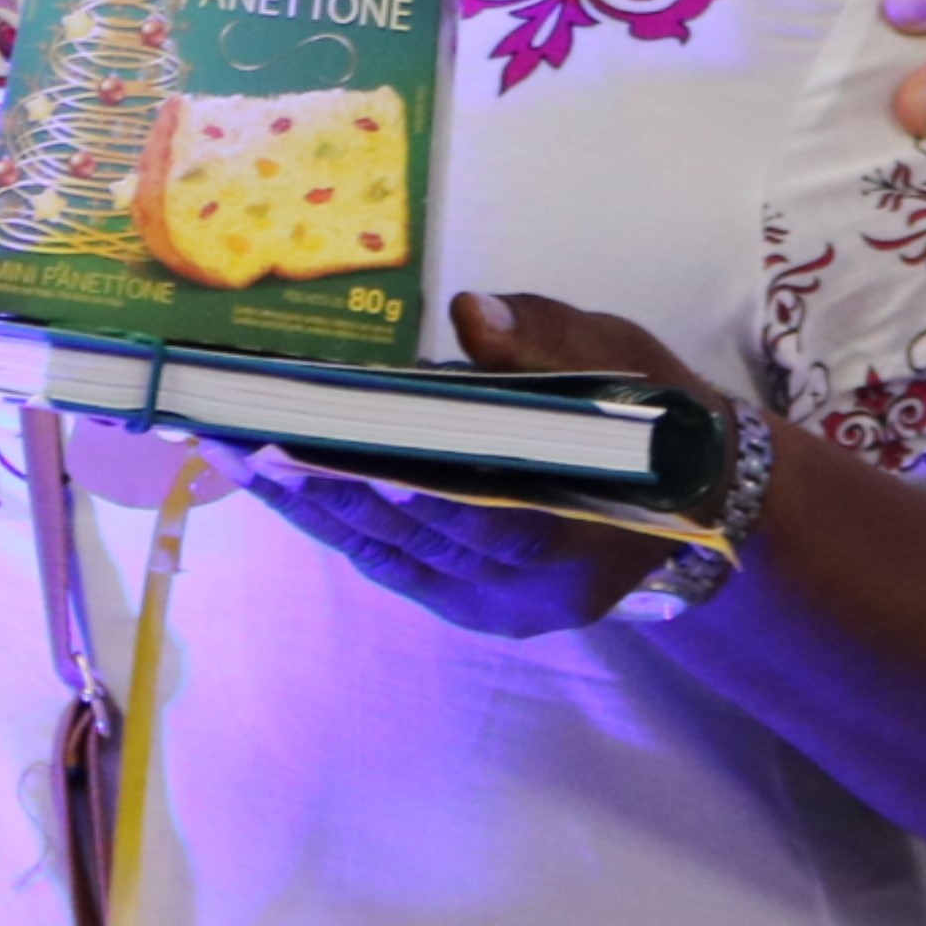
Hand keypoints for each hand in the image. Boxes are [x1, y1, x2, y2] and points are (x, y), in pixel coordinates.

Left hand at [243, 290, 713, 636]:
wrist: (695, 495)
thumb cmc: (653, 415)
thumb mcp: (620, 357)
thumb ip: (546, 339)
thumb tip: (472, 317)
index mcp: (584, 525)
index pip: (479, 514)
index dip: (396, 487)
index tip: (312, 450)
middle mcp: (535, 588)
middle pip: (413, 539)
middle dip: (318, 485)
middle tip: (234, 436)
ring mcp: (500, 608)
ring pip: (389, 556)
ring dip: (307, 505)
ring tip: (230, 453)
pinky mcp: (474, 607)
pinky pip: (392, 566)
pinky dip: (336, 524)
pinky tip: (279, 483)